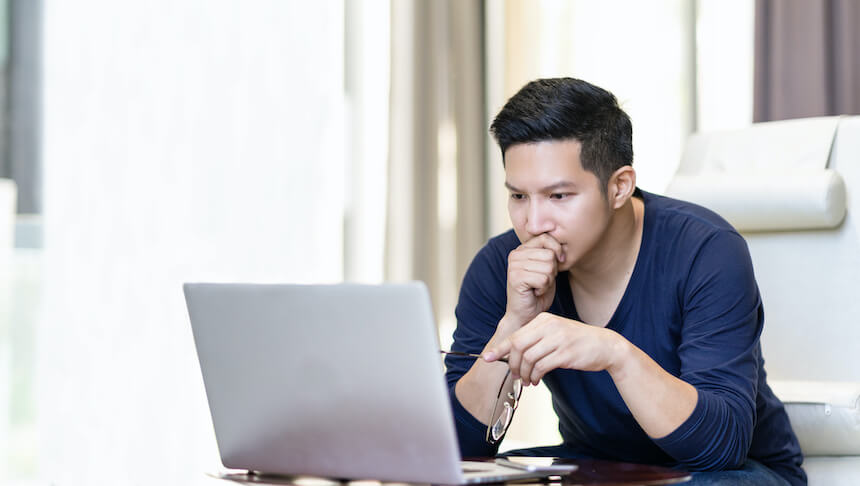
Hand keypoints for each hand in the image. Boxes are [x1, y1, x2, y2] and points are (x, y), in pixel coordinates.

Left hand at [484, 312, 627, 385]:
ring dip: (525, 374)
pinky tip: (537, 380)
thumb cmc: (577, 341)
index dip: (500, 348)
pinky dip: (535, 376)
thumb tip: (512, 354)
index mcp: (543, 319)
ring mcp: (558, 339)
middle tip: (516, 375)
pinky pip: (541, 367)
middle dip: (513, 364)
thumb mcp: (554, 333)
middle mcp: (549, 326)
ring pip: (529, 359)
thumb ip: (535, 339)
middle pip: (519, 347)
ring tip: (528, 380)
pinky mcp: (565, 354)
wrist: (605, 346)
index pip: (516, 335)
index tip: (488, 358)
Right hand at [505, 234, 564, 324]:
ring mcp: (514, 266)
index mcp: (521, 249)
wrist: (525, 314)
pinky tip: (535, 292)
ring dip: (548, 281)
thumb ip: (550, 254)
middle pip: (549, 254)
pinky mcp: (516, 278)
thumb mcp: (546, 268)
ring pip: (548, 267)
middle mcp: (515, 255)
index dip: (557, 250)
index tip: (559, 262)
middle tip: (542, 280)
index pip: (545, 237)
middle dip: (552, 270)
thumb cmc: (538, 292)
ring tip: (538, 286)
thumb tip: (562, 247)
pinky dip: (544, 288)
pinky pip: (543, 279)